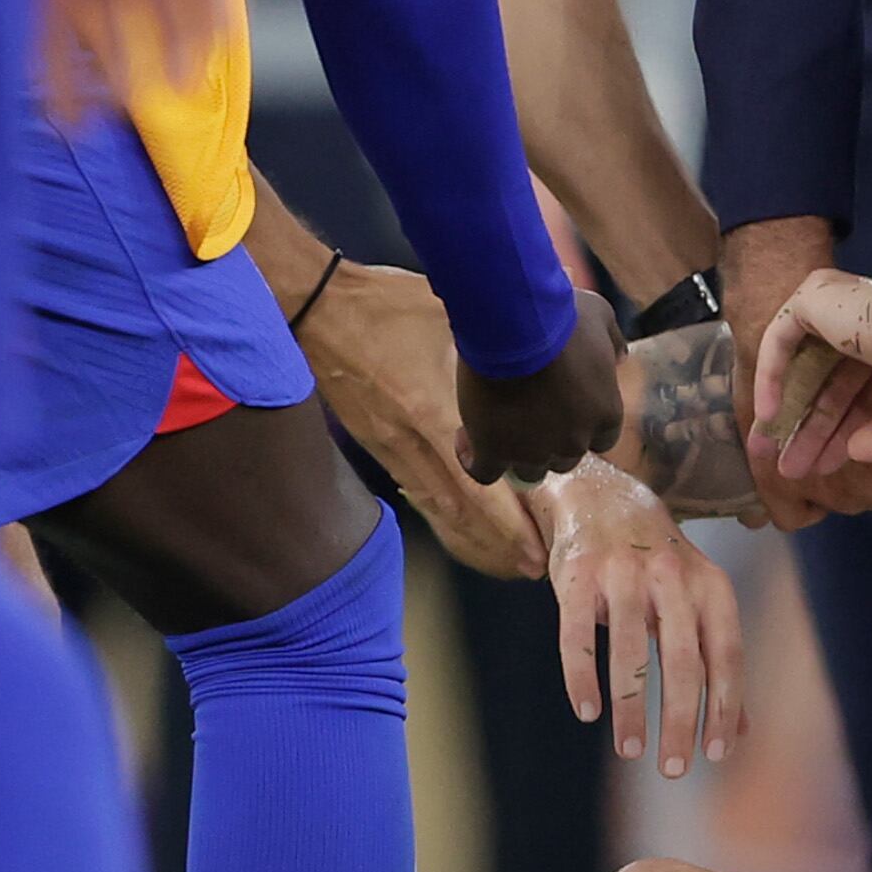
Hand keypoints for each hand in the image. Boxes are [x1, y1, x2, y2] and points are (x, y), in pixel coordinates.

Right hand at [296, 255, 543, 576]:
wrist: (320, 310)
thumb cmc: (388, 305)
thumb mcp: (448, 317)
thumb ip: (495, 338)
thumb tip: (551, 322)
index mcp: (431, 410)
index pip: (476, 484)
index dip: (506, 523)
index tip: (536, 547)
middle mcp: (410, 440)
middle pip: (459, 509)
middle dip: (498, 542)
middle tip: (533, 566)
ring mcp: (390, 447)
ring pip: (438, 507)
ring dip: (474, 537)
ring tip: (509, 558)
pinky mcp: (378, 445)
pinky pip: (418, 493)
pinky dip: (446, 517)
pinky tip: (466, 530)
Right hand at [458, 290, 625, 482]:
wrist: (515, 326)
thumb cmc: (560, 319)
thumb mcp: (600, 316)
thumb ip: (613, 340)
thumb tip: (619, 355)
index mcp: (605, 415)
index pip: (601, 439)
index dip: (581, 425)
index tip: (565, 405)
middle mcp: (574, 443)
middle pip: (565, 458)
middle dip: (549, 439)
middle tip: (527, 410)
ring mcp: (533, 453)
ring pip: (528, 470)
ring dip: (515, 451)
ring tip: (494, 423)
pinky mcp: (494, 453)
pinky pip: (484, 472)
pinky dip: (474, 458)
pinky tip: (465, 437)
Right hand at [529, 457, 745, 776]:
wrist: (603, 498)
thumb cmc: (660, 568)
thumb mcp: (700, 602)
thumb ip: (718, 661)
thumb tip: (742, 731)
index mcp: (710, 586)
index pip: (726, 655)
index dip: (724, 706)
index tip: (716, 753)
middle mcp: (671, 578)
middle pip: (682, 661)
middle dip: (679, 720)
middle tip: (673, 769)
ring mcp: (621, 575)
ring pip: (630, 652)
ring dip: (631, 709)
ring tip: (632, 750)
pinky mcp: (577, 578)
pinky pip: (577, 637)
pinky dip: (582, 678)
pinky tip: (588, 712)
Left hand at [718, 213, 871, 522]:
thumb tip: (857, 452)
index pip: (864, 396)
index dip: (842, 435)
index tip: (825, 469)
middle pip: (833, 387)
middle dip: (813, 433)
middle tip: (793, 469)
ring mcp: (842, 306)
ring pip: (809, 370)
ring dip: (793, 416)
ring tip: (774, 457)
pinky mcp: (814, 296)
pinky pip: (782, 340)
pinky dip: (772, 377)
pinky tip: (768, 417)